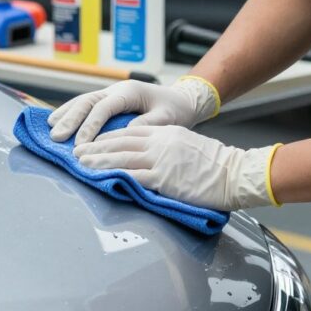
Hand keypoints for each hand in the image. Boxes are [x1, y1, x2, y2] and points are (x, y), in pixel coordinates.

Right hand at [47, 77, 219, 144]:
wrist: (180, 99)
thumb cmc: (175, 109)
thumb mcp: (167, 118)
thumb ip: (148, 124)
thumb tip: (126, 132)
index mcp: (129, 92)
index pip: (103, 108)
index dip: (89, 126)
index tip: (80, 144)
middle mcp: (116, 89)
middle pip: (87, 102)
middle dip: (70, 120)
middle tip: (56, 138)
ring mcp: (110, 93)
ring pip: (82, 100)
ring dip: (65, 114)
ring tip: (50, 129)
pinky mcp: (108, 100)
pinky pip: (85, 104)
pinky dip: (69, 111)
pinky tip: (56, 120)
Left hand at [72, 125, 279, 210]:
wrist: (233, 173)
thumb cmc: (215, 162)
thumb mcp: (187, 144)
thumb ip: (166, 145)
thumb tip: (149, 154)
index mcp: (165, 132)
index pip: (129, 131)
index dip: (108, 136)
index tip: (93, 141)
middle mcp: (159, 143)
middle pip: (120, 143)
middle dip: (96, 147)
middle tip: (77, 151)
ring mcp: (160, 160)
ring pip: (121, 158)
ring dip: (98, 161)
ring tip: (81, 164)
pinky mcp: (163, 178)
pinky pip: (133, 176)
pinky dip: (114, 176)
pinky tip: (101, 178)